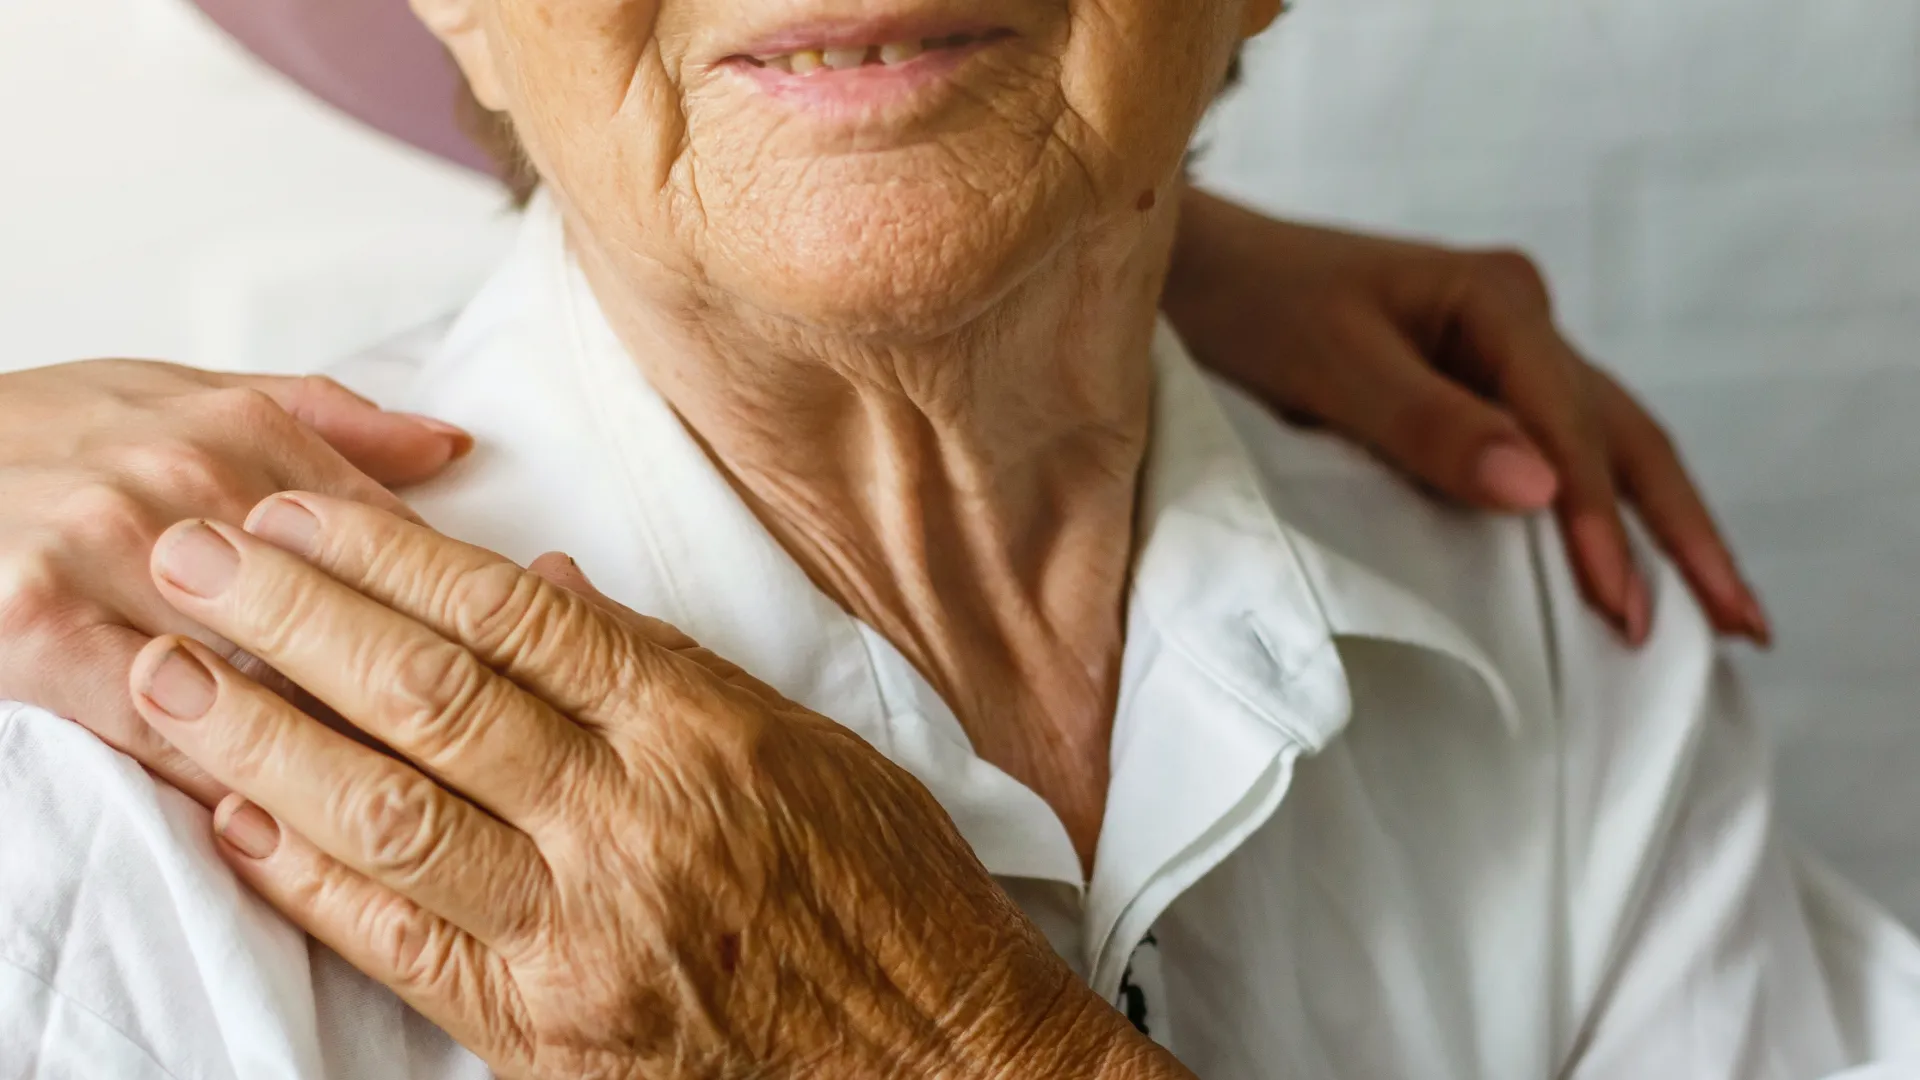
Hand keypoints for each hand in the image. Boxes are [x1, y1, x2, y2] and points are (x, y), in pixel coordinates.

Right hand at [0, 360, 470, 803]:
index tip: (526, 691)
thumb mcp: (176, 394)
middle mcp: (191, 491)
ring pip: (272, 680)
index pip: (400, 544)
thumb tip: (452, 443)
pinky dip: (232, 776)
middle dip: (430, 703)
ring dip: (350, 751)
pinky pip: (168, 725)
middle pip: (352, 618)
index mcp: (244, 435)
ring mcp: (114, 560)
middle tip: (507, 774)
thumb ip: (324, 420)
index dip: (472, 630)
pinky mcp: (44, 633)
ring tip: (429, 811)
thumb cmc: (40, 432)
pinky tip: (288, 816)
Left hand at [125, 496, 1184, 1079]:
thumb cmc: (892, 898)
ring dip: (260, 738)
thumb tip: (542, 588)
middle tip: (195, 554)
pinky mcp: (547, 1034)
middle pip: (428, 698)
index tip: (301, 512)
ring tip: (170, 675)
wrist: (939, 1063)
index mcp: (706, 735)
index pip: (514, 620)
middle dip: (292, 617)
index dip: (390, 557)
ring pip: (386, 815)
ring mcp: (583, 937)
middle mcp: (635, 825)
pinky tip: (236, 820)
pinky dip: (306, 879)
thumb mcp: (812, 747)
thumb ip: (668, 669)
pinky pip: (399, 945)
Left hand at [1165, 189, 1766, 646]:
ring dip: (1660, 528)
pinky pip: (1557, 455)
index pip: (1570, 427)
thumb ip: (1426, 423)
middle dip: (1684, 533)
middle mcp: (1518, 323)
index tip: (1623, 611)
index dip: (1598, 525)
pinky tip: (1625, 567)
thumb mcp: (1328, 363)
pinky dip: (1599, 515)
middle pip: (1625, 435)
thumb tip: (1544, 489)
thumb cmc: (1249, 308)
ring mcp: (1501, 356)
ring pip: (1606, 447)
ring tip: (1721, 615)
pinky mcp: (1474, 390)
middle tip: (1747, 628)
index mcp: (1495, 301)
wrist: (1193, 273)